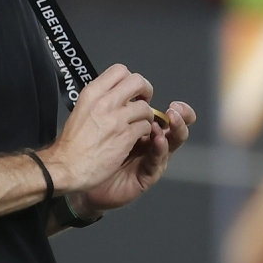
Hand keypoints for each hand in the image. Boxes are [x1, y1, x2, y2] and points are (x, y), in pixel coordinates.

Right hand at [39, 64, 155, 193]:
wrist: (65, 167)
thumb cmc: (71, 144)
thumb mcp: (80, 110)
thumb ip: (98, 100)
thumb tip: (114, 95)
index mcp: (91, 93)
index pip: (119, 70)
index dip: (130, 79)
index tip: (131, 90)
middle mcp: (104, 102)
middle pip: (137, 81)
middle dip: (145, 90)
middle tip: (143, 101)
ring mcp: (116, 119)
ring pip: (145, 107)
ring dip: (146, 116)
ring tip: (140, 124)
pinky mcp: (125, 137)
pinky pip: (146, 126)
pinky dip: (145, 132)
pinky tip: (137, 137)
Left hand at [77, 100, 195, 213]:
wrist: (80, 177)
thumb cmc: (92, 151)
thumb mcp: (105, 121)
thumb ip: (120, 106)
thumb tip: (127, 86)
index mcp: (145, 127)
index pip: (168, 114)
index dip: (177, 108)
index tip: (174, 102)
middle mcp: (152, 141)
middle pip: (177, 127)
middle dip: (181, 116)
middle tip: (175, 109)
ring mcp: (151, 157)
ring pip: (173, 142)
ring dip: (175, 129)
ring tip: (171, 119)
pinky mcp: (146, 174)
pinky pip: (157, 160)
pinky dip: (159, 148)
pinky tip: (158, 139)